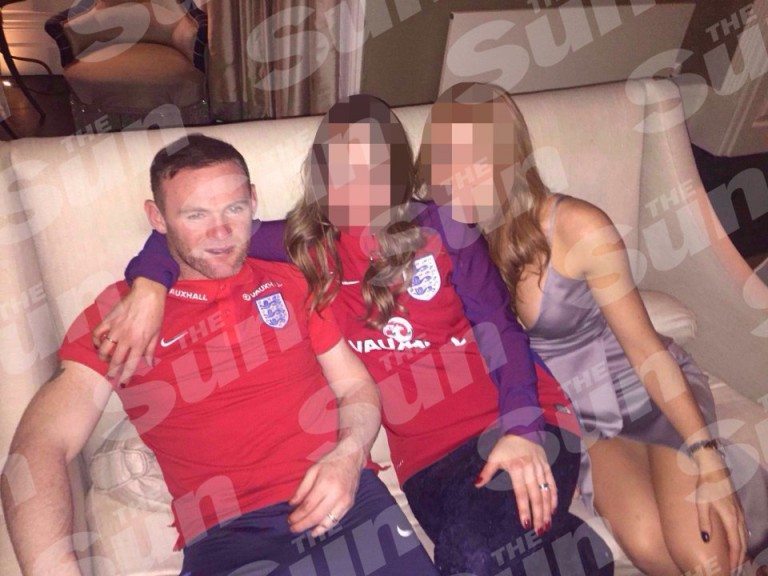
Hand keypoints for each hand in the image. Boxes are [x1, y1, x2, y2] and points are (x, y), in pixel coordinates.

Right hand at [92, 277, 166, 383]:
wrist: (148, 294)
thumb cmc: (155, 313)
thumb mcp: (157, 333)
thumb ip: (151, 350)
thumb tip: (149, 364)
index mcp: (139, 342)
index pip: (130, 365)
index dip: (126, 376)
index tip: (122, 384)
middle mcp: (126, 338)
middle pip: (115, 360)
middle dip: (111, 371)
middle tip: (110, 376)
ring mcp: (115, 329)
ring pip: (103, 349)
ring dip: (102, 357)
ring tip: (104, 360)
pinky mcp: (108, 320)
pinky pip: (97, 333)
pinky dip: (95, 340)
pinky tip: (98, 344)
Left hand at [288, 445, 364, 536]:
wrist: (352, 458)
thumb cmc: (331, 462)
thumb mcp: (312, 470)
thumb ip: (302, 488)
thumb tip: (292, 504)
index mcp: (325, 484)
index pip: (308, 506)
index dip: (297, 515)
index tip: (289, 520)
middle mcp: (336, 495)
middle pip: (316, 516)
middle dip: (302, 524)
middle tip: (293, 528)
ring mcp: (344, 501)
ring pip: (327, 521)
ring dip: (313, 529)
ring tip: (302, 531)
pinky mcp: (349, 505)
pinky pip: (336, 520)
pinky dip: (325, 527)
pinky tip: (316, 530)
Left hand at [475, 434, 556, 534]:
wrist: (523, 428)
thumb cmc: (506, 445)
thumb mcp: (494, 456)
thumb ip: (487, 472)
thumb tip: (477, 484)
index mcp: (517, 469)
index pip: (521, 493)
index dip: (524, 509)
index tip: (526, 524)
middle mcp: (531, 470)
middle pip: (536, 496)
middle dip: (539, 514)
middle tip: (539, 531)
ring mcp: (540, 468)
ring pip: (546, 492)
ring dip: (548, 509)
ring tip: (547, 524)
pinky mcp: (547, 466)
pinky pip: (553, 483)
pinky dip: (554, 496)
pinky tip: (554, 509)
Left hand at [693, 450, 747, 571]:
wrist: (712, 466)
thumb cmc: (704, 484)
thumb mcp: (701, 503)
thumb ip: (704, 522)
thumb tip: (706, 540)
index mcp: (730, 518)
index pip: (736, 544)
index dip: (735, 559)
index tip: (732, 569)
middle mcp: (738, 517)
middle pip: (742, 542)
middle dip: (740, 557)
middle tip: (735, 569)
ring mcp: (739, 511)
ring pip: (744, 535)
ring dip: (742, 548)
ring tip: (737, 559)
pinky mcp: (737, 506)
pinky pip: (743, 527)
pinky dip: (742, 537)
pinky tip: (737, 539)